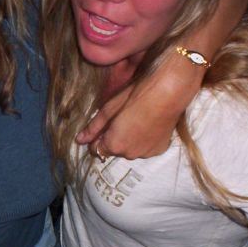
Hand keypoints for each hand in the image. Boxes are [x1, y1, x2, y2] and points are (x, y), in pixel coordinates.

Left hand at [76, 54, 201, 159]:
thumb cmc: (136, 96)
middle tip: (124, 118)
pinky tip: (150, 124)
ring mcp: (146, 154)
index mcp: (113, 145)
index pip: (97, 150)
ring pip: (131, 149)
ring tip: (139, 120)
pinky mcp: (160, 149)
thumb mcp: (109, 109)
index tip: (106, 125)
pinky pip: (146, 148)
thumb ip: (93, 128)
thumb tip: (79, 140)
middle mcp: (129, 154)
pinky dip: (145, 140)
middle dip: (115, 138)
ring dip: (131, 140)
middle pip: (115, 149)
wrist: (169, 91)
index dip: (99, 137)